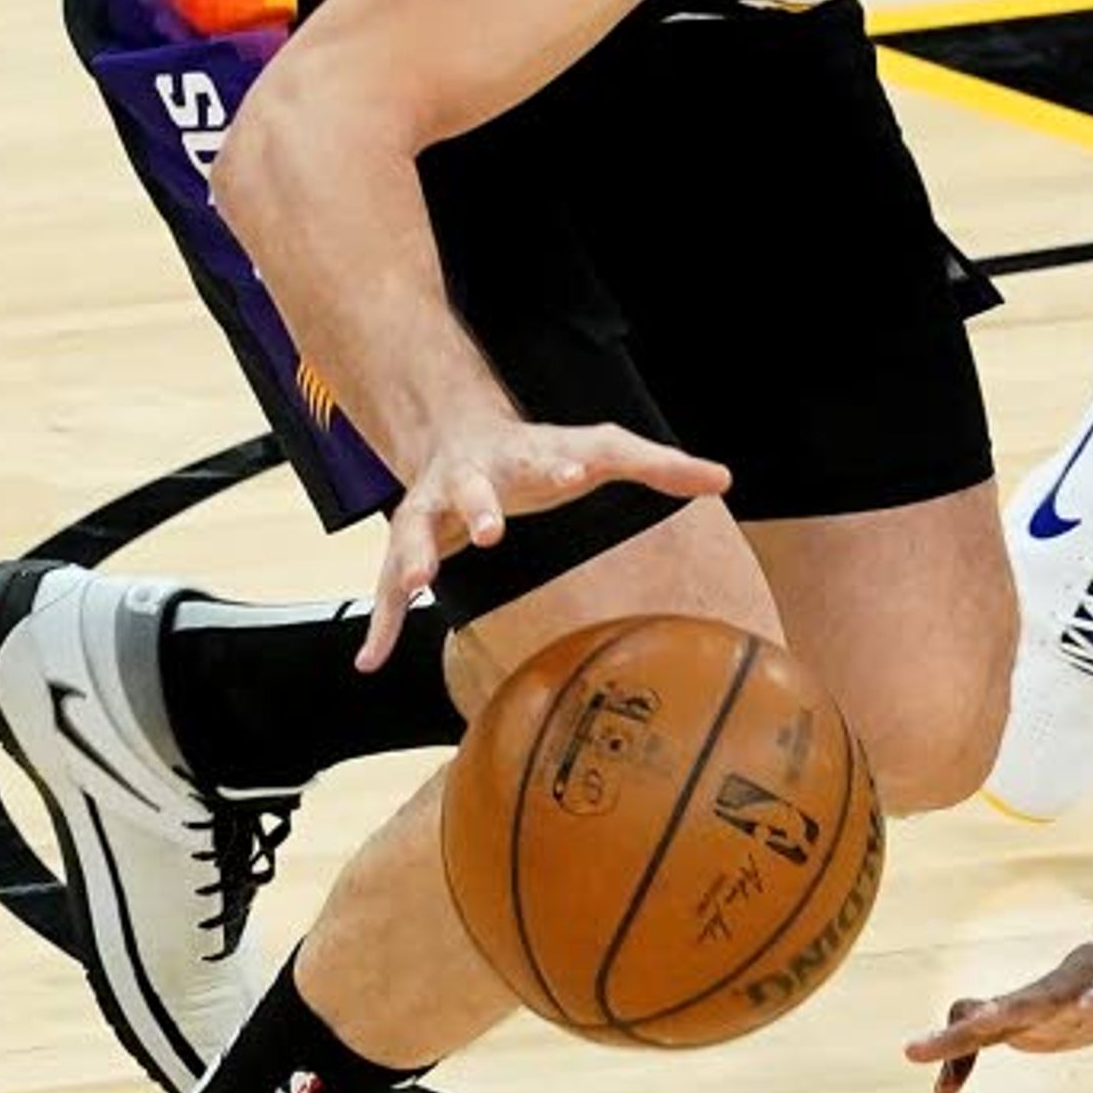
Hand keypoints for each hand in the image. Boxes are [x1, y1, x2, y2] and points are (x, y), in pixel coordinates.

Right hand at [361, 416, 730, 667]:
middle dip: (478, 508)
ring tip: (414, 586)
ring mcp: (432, 510)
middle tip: (490, 531)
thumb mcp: (600, 448)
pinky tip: (369, 662)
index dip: (559, 467)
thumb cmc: (541, 450)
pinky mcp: (409, 542)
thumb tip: (724, 478)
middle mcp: (469, 479)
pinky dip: (380, 624)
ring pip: (415, 533)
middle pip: (469, 490)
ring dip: (413, 558)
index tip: (572, 473)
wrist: (455, 430)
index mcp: (522, 457)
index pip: (545, 458)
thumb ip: (660, 465)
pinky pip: (388, 588)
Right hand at [903, 874, 1092, 1092]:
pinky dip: (966, 1057)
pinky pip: (988, 1034)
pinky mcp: (1035, 1015)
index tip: (1091, 1004)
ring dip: (960, 1031)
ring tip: (915, 1054)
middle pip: (1037, 990)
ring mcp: (1051, 993)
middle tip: (967, 1021)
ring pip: (997, 1007)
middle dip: (1002, 1007)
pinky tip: (946, 1091)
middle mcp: (1079, 974)